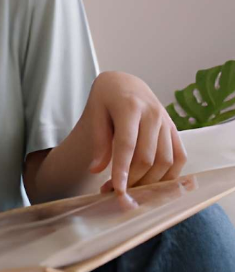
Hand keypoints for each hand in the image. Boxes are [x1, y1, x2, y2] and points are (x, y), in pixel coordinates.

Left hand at [82, 71, 186, 193]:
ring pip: (165, 161)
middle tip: (115, 192)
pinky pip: (179, 157)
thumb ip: (98, 141)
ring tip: (131, 189)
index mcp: (130, 107)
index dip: (122, 170)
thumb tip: (97, 170)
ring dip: (150, 181)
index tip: (117, 190)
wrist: (126, 83)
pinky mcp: (174, 130)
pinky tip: (154, 183)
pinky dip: (170, 174)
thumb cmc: (106, 98)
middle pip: (147, 157)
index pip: (127, 144)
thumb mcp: (95, 113)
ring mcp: (167, 122)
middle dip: (133, 180)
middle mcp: (153, 115)